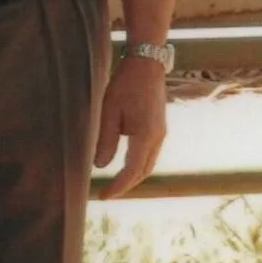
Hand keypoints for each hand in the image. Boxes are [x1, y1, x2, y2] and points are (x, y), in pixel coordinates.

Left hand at [94, 56, 166, 198]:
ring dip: (133, 177)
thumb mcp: (109, 111)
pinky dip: (138, 166)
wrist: (146, 67)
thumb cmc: (125, 86)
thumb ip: (106, 140)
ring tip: (114, 184)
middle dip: (126, 185)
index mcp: (146, 135)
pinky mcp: (159, 129)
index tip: (103, 195)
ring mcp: (161, 134)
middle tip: (107, 194)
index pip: (132, 170)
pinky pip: (149, 155)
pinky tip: (125, 167)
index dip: (118, 185)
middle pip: (143, 172)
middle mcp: (158, 138)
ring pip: (148, 165)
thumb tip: (100, 166)